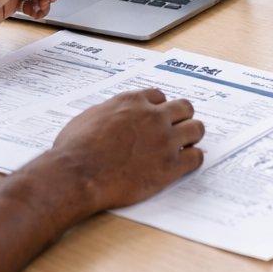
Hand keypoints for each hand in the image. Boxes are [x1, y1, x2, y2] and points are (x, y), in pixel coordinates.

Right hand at [50, 87, 204, 212]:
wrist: (78, 174)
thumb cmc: (75, 149)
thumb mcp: (90, 117)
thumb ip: (110, 112)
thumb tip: (113, 116)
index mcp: (133, 101)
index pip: (159, 96)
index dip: (159, 108)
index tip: (157, 118)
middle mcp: (153, 116)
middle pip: (184, 108)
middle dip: (181, 117)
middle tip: (176, 129)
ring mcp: (165, 140)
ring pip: (196, 129)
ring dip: (192, 136)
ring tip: (185, 145)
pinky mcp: (171, 166)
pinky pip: (197, 157)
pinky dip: (193, 159)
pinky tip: (185, 164)